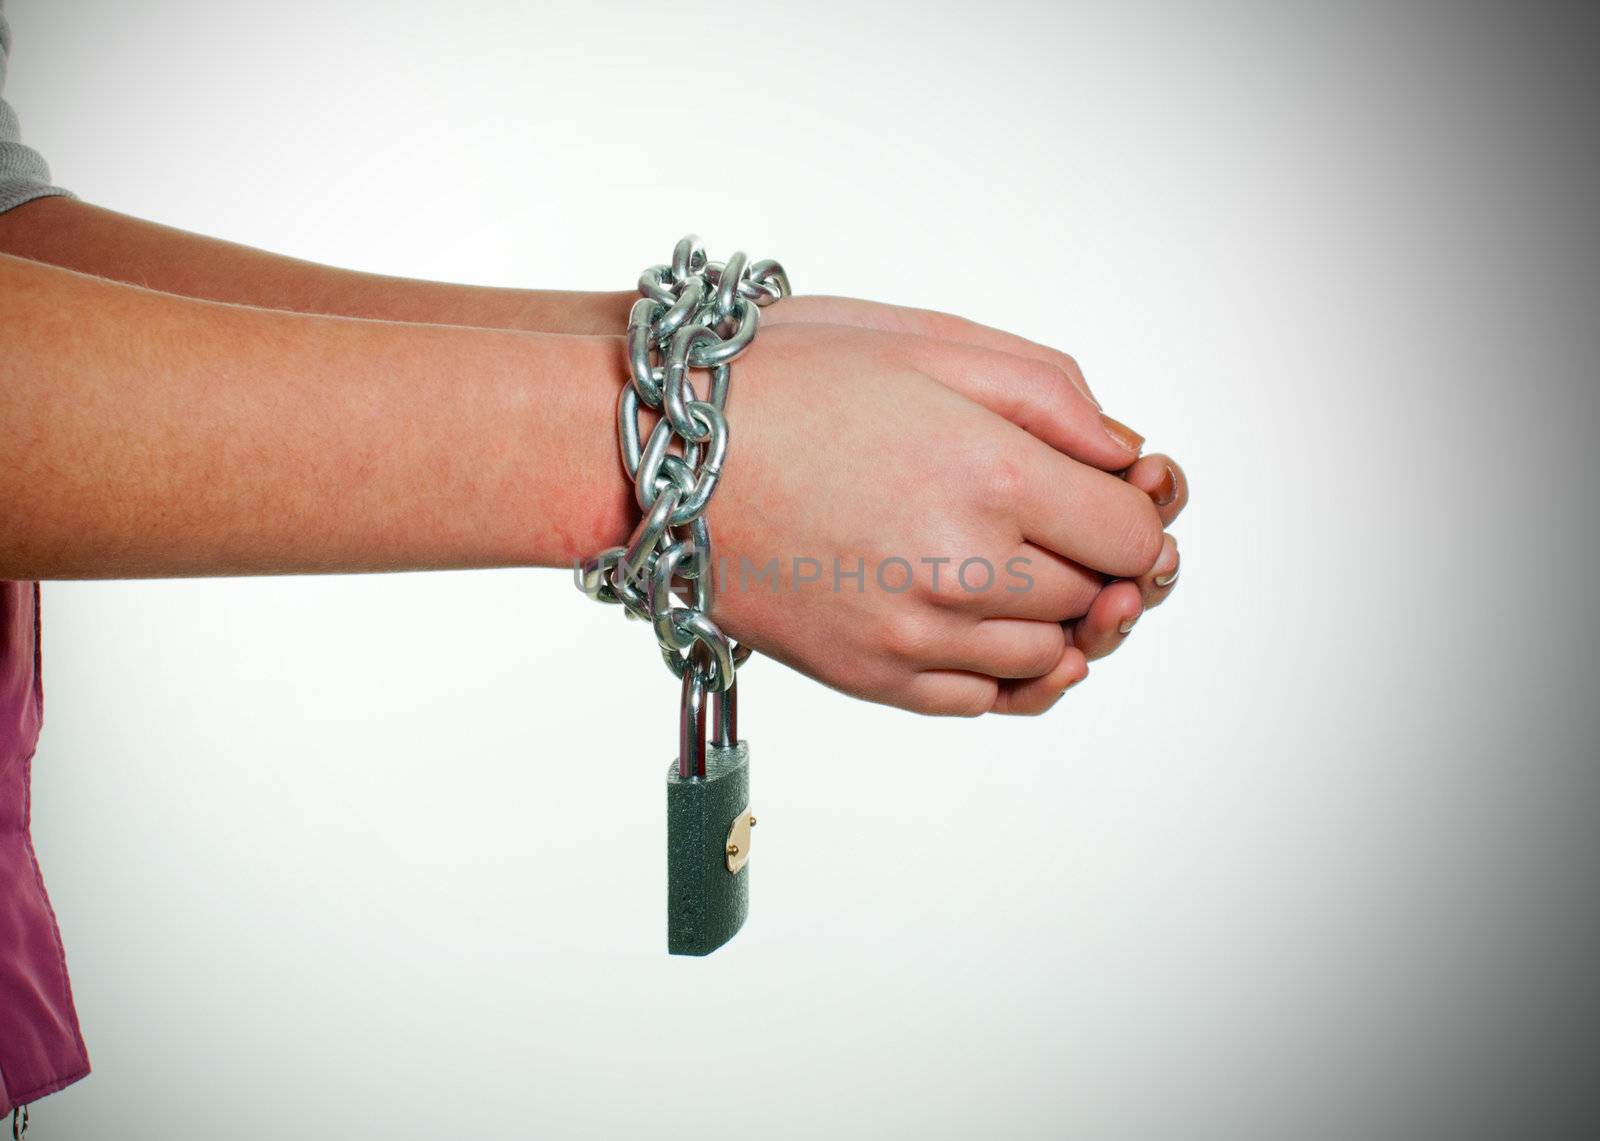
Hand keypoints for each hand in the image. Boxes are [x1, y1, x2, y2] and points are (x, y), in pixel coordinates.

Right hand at [704, 321, 1173, 715]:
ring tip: (1009, 560)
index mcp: (992, 473)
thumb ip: (1052, 393)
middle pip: (1098, 597)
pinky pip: (983, 701)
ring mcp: (916, 637)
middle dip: (1095, 557)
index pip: (1134, 534)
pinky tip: (978, 617)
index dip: (1135, 509)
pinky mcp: (872, 679)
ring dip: (1053, 614)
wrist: (658, 458)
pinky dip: (1003, 667)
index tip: (1107, 489)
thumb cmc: (781, 385)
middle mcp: (963, 568)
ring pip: (1050, 656)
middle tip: (1058, 517)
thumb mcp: (927, 341)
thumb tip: (1127, 458)